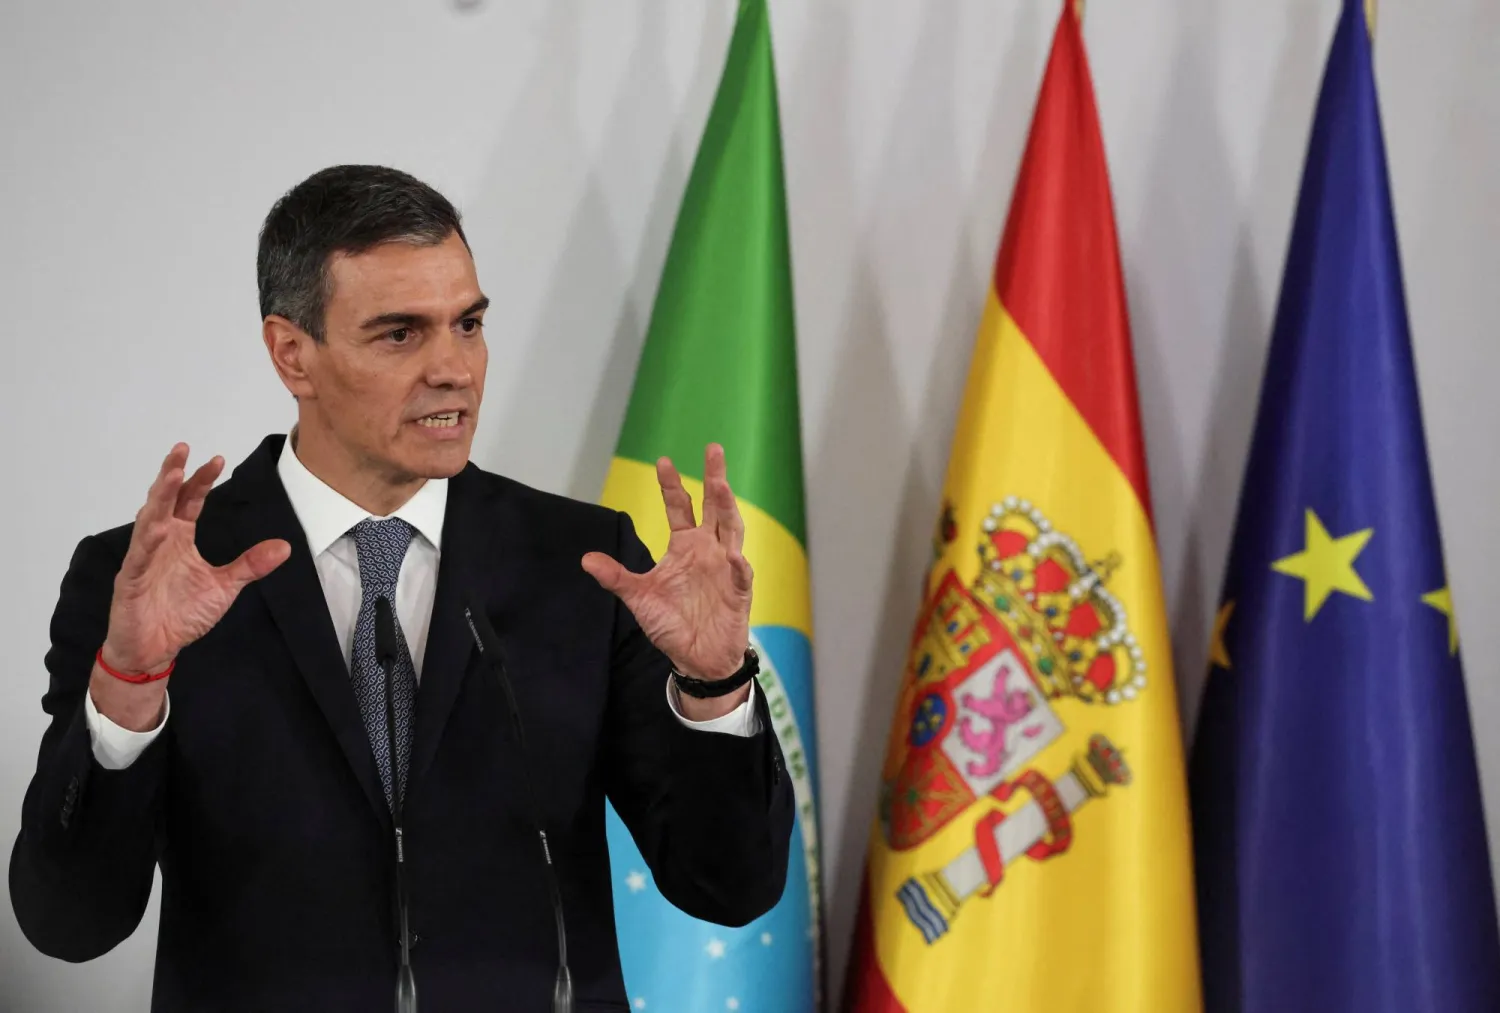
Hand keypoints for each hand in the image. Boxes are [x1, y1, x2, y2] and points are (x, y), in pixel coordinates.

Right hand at [100, 444, 290, 674]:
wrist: (155, 649)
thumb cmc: (182, 614)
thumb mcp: (224, 587)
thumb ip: (250, 565)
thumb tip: (285, 546)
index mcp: (179, 538)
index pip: (189, 501)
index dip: (200, 480)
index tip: (217, 459)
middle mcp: (159, 542)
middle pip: (164, 501)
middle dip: (173, 474)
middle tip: (183, 449)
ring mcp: (142, 559)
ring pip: (148, 521)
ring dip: (159, 497)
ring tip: (172, 474)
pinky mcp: (130, 581)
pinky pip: (139, 558)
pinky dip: (148, 541)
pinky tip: (159, 526)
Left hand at [582, 444, 752, 691]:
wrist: (697, 659)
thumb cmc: (673, 624)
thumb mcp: (639, 598)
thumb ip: (617, 577)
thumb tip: (586, 559)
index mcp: (685, 546)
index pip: (680, 507)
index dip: (672, 485)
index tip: (663, 461)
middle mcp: (708, 550)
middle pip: (714, 507)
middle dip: (714, 478)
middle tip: (713, 449)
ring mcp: (726, 568)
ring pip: (731, 531)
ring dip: (728, 509)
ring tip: (722, 486)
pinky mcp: (738, 592)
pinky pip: (741, 575)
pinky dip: (738, 565)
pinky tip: (733, 556)